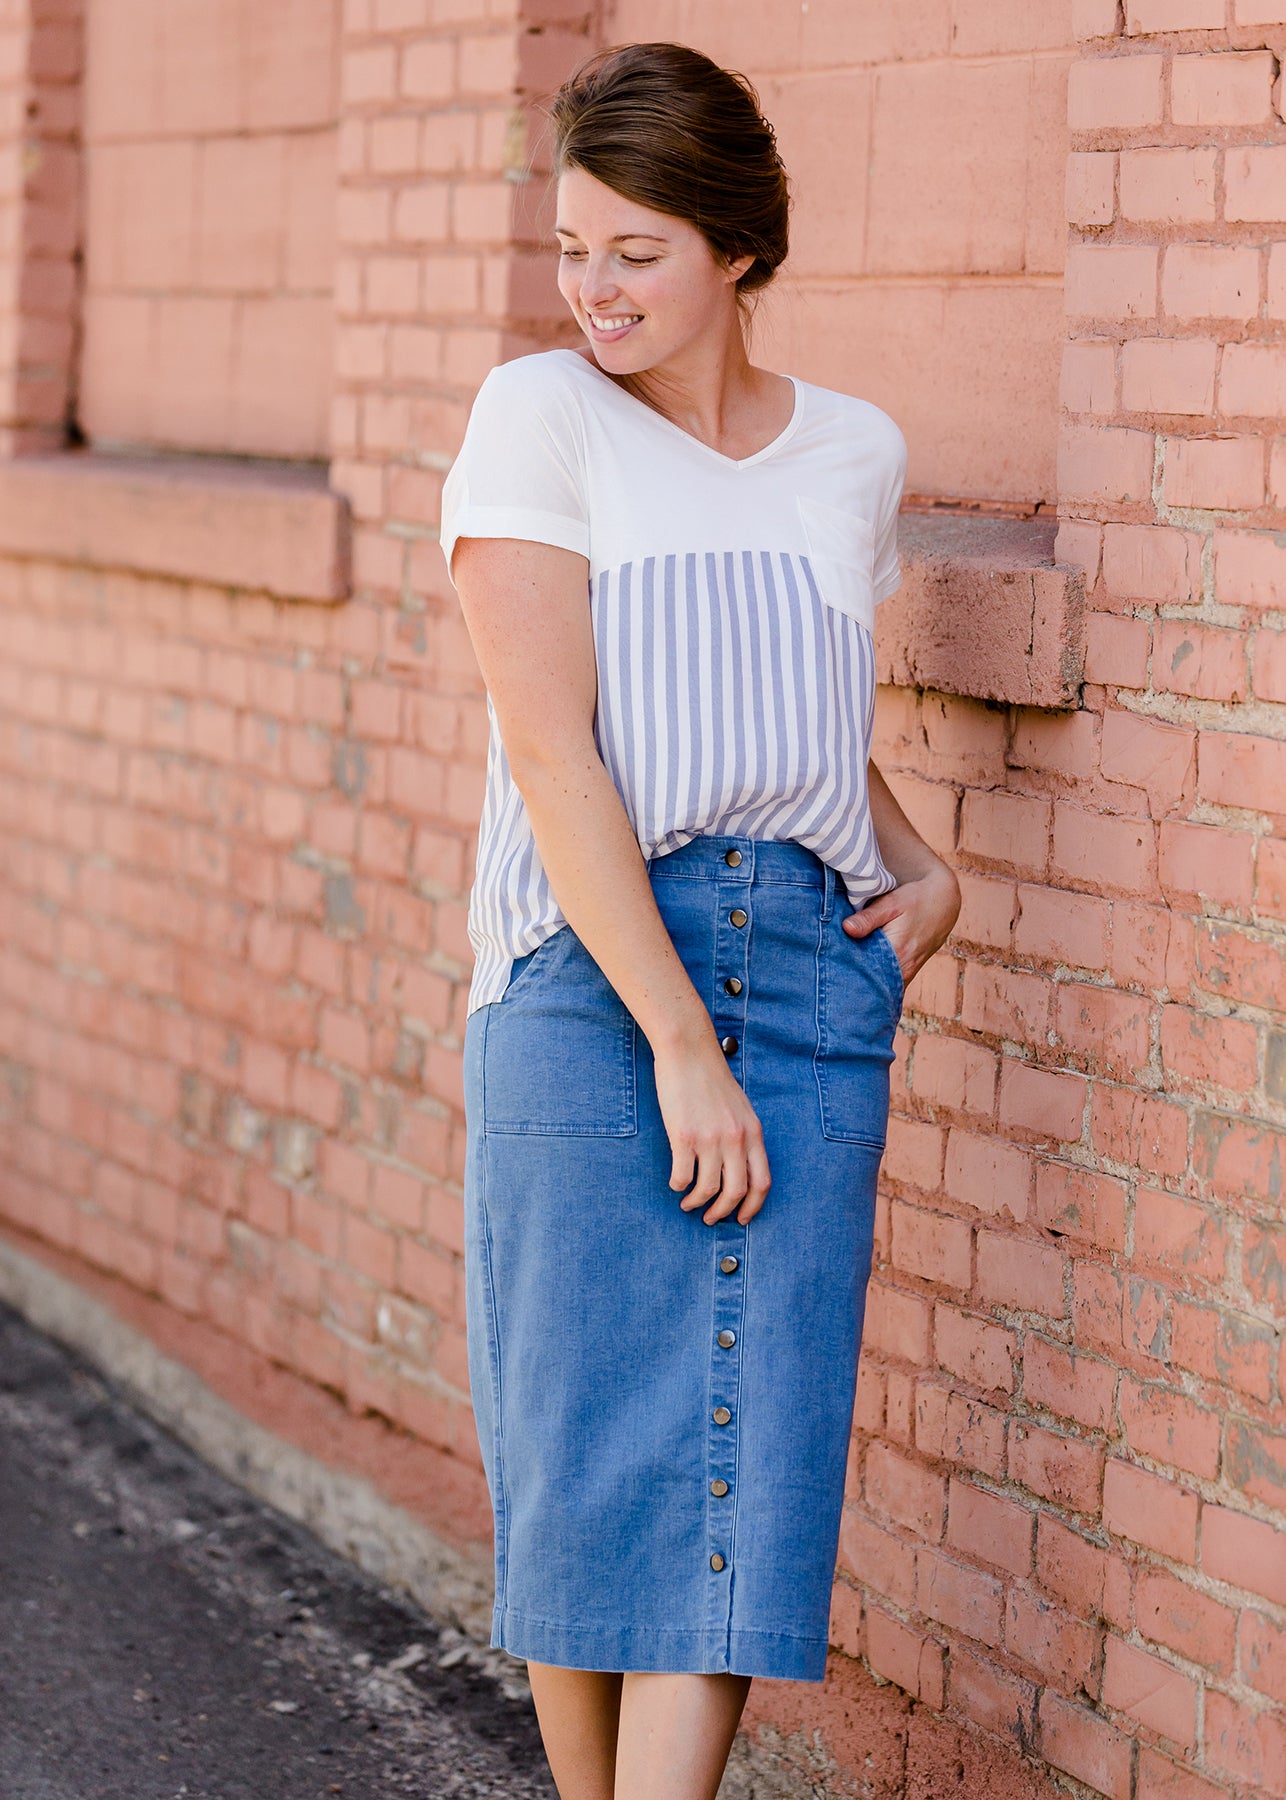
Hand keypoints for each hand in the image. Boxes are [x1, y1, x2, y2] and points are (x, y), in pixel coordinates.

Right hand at [651, 1037, 771, 1227]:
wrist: (688, 1051)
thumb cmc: (711, 1077)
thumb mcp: (741, 1108)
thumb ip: (744, 1136)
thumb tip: (738, 1167)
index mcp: (753, 1132)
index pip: (761, 1182)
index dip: (753, 1207)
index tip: (741, 1218)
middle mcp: (735, 1139)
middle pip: (736, 1192)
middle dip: (723, 1212)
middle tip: (710, 1218)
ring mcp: (710, 1139)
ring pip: (708, 1189)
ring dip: (697, 1203)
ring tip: (688, 1204)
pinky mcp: (683, 1136)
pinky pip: (682, 1176)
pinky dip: (678, 1186)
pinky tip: (676, 1183)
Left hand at [841, 859, 960, 989]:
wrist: (943, 902)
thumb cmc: (916, 899)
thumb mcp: (892, 902)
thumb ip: (869, 917)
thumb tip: (846, 928)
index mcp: (897, 953)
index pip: (864, 973)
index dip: (845, 973)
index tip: (828, 969)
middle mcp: (904, 969)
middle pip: (871, 984)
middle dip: (850, 981)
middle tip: (829, 975)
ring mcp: (907, 973)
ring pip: (880, 986)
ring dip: (862, 980)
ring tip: (841, 974)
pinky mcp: (908, 972)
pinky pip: (888, 983)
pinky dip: (874, 979)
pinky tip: (859, 972)